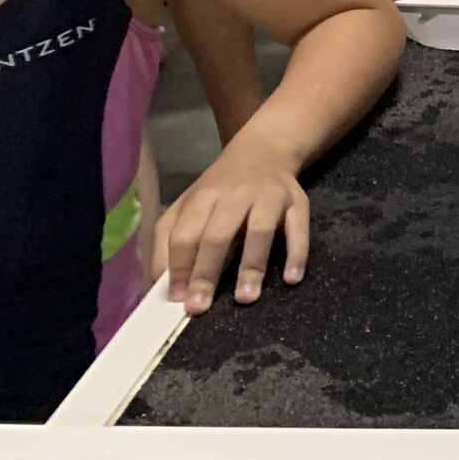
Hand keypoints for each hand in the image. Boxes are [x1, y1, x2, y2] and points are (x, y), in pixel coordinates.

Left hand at [154, 135, 309, 314]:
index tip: (177, 299)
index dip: (179, 267)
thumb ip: (169, 240)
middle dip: (207, 272)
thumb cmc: (220, 189)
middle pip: (218, 235)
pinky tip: (291, 278)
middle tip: (200, 308)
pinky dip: (297, 253)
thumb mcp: (188, 205)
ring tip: (245, 298)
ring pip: (260, 231)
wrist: (264, 151)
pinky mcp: (298, 201)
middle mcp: (236, 194)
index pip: (186, 234)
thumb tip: (159, 284)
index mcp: (204, 197)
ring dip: (251, 266)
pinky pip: (299, 228)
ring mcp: (270, 196)